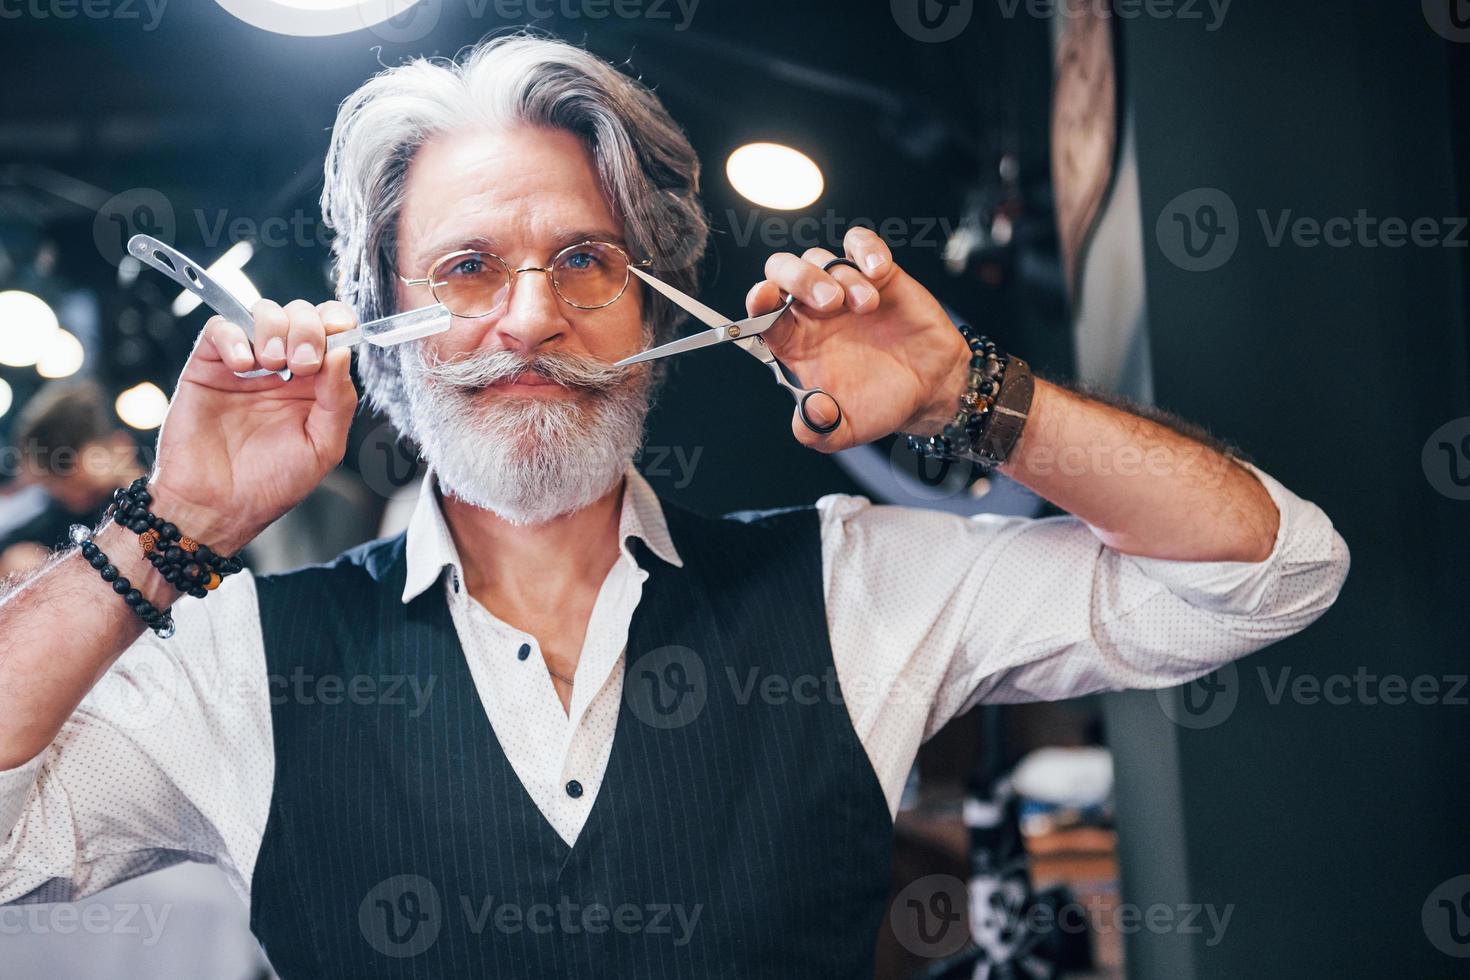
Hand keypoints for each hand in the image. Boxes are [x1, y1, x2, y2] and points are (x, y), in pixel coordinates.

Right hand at [146, 299, 358, 553]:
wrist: (217, 506)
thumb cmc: (271, 483)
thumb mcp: (322, 447)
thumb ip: (338, 400)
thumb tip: (342, 352)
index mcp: (314, 384)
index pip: (331, 332)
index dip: (338, 320)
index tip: (341, 329)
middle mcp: (282, 368)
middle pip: (300, 314)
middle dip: (308, 328)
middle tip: (302, 363)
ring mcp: (245, 364)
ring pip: (263, 312)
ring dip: (275, 329)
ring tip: (272, 364)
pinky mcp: (207, 366)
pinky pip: (219, 328)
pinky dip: (234, 337)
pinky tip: (243, 367)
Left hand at [745, 226, 969, 450]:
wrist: (929, 389)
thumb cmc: (881, 403)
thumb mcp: (845, 429)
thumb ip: (818, 429)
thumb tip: (812, 413)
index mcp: (797, 341)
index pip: (762, 311)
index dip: (757, 299)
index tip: (765, 298)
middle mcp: (814, 311)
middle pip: (784, 271)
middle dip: (799, 278)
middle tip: (829, 303)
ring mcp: (844, 288)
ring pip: (821, 257)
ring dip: (842, 277)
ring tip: (867, 306)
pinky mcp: (878, 275)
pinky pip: (859, 243)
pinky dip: (865, 249)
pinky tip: (878, 272)